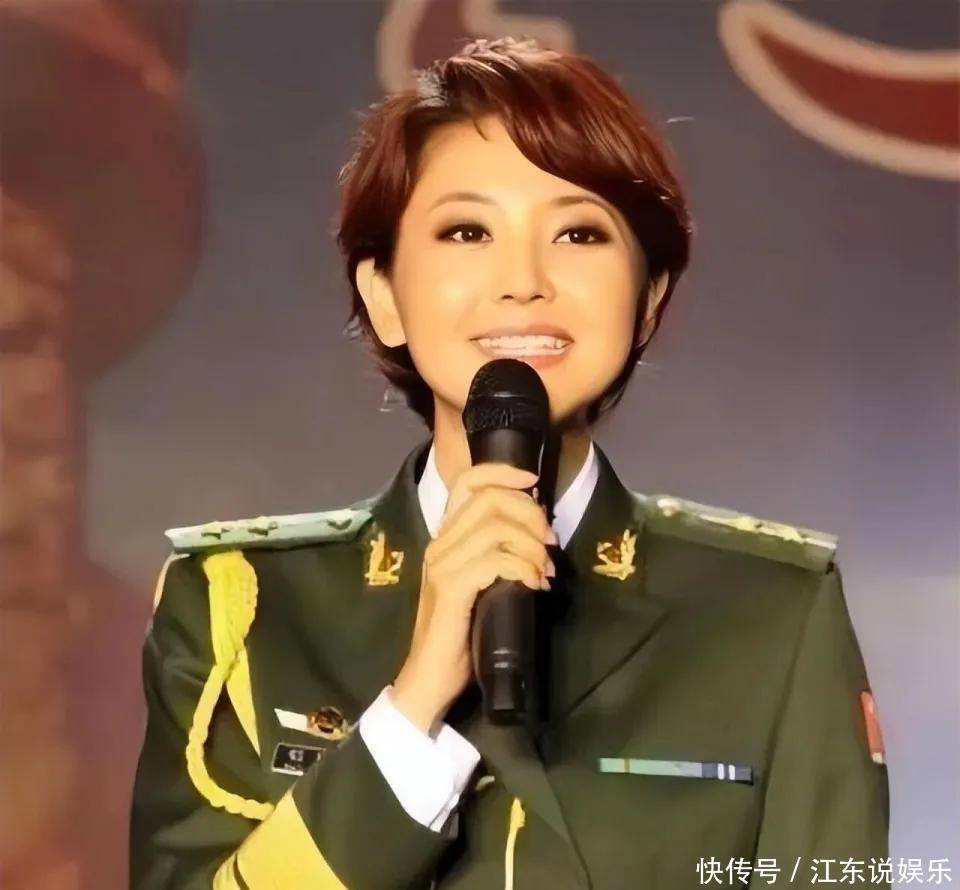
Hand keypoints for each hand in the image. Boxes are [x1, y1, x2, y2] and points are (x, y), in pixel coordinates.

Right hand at [390, 462, 557, 733]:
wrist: (429, 678)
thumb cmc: (460, 633)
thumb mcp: (482, 583)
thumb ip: (497, 554)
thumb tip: (537, 530)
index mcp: (445, 537)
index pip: (467, 481)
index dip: (503, 472)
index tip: (534, 482)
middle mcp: (439, 543)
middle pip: (489, 498)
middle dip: (530, 513)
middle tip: (550, 542)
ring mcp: (442, 565)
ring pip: (496, 527)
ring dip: (532, 545)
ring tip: (545, 570)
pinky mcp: (451, 588)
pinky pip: (495, 559)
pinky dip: (524, 567)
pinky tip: (535, 584)